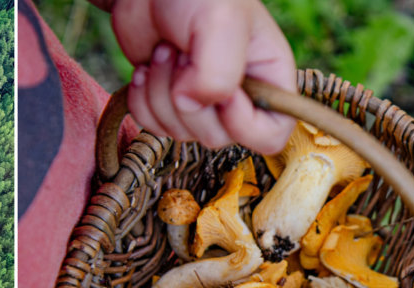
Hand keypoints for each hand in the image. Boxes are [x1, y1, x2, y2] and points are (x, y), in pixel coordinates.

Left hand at [111, 0, 295, 154]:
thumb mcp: (221, 23)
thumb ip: (218, 75)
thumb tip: (190, 105)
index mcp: (269, 77)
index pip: (272, 135)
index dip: (243, 124)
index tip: (223, 93)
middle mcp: (239, 96)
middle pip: (217, 138)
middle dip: (190, 100)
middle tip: (184, 54)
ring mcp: (200, 102)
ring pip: (179, 133)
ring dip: (160, 93)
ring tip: (165, 51)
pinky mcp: (166, 101)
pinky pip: (152, 126)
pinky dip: (141, 100)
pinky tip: (145, 68)